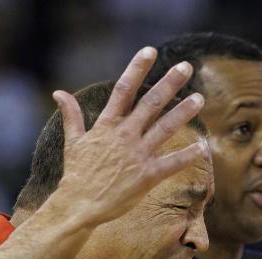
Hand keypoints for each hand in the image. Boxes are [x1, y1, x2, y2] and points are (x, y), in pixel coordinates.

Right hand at [46, 47, 208, 225]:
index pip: (124, 89)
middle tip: (186, 67)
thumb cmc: (76, 175)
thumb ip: (71, 115)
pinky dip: (188, 155)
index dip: (137, 68)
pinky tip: (203, 146)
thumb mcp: (72, 142)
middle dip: (170, 83)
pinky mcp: (146, 176)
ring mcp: (137, 155)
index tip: (151, 51)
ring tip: (199, 98)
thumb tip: (58, 93)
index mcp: (106, 125)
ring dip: (184, 112)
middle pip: (151, 103)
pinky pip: (172, 163)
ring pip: (165, 128)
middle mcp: (124, 136)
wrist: (78, 206)